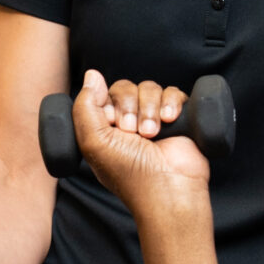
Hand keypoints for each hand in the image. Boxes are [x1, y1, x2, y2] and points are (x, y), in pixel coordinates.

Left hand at [74, 71, 209, 211]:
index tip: (113, 125)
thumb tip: (92, 74)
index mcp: (104, 128)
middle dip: (129, 107)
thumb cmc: (130, 174)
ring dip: (150, 109)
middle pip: (125, 87)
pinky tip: (171, 120)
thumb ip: (85, 106)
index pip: (102, 94)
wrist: (169, 189)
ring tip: (152, 134)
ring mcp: (153, 119)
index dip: (108, 104)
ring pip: (149, 88)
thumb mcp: (94, 142)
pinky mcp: (178, 119)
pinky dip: (171, 103)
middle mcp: (128, 122)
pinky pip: (173, 92)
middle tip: (133, 132)